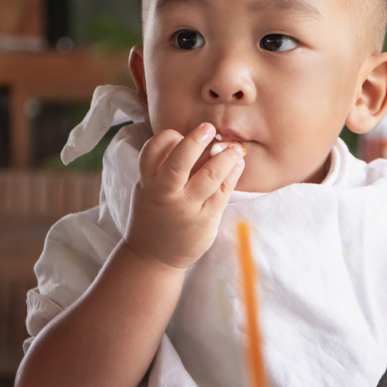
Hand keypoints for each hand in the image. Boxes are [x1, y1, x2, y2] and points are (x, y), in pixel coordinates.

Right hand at [124, 124, 244, 269]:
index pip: (152, 151)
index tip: (180, 134)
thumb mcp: (149, 189)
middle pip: (178, 162)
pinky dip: (232, 175)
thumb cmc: (155, 215)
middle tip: (209, 127)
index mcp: (148, 182)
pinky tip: (238, 164)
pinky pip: (222, 192)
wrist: (152, 258)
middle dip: (195, 141)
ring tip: (235, 148)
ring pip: (208, 177)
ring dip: (225, 158)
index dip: (167, 138)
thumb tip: (195, 140)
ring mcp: (186, 208)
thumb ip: (164, 168)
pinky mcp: (205, 220)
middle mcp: (165, 194)